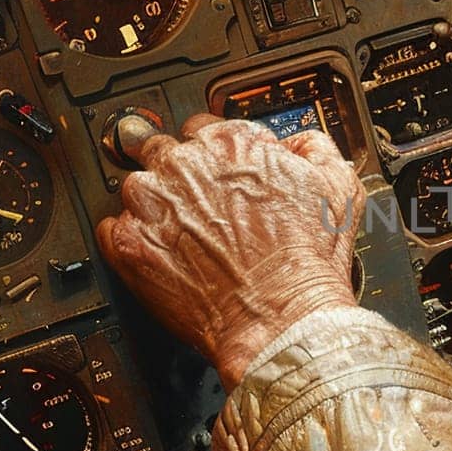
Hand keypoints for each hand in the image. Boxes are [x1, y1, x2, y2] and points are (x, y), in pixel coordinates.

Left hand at [96, 117, 364, 389]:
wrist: (281, 322)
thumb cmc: (308, 265)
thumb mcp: (339, 190)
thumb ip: (314, 149)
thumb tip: (297, 143)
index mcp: (232, 144)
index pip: (203, 128)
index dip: (213, 155)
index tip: (217, 174)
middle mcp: (186, 165)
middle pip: (164, 153)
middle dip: (180, 178)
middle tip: (198, 208)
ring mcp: (153, 204)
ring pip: (137, 188)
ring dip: (154, 208)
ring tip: (181, 237)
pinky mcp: (129, 244)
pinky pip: (113, 229)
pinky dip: (131, 241)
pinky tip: (161, 257)